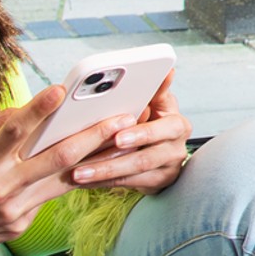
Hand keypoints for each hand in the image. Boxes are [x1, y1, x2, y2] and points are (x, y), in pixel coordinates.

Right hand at [0, 85, 124, 255]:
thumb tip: (29, 111)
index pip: (14, 130)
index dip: (38, 109)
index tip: (61, 90)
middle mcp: (2, 187)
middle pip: (58, 158)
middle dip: (95, 136)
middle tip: (124, 118)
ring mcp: (14, 210)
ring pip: (64, 180)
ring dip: (96, 160)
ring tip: (122, 141)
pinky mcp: (20, 226)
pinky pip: (47, 198)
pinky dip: (64, 180)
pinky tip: (88, 166)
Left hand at [70, 73, 191, 193]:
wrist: (163, 149)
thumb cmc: (152, 120)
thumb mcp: (156, 104)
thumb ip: (155, 91)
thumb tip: (168, 71)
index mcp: (177, 124)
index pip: (164, 128)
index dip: (141, 133)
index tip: (117, 136)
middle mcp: (177, 148)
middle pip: (146, 157)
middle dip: (114, 160)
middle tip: (87, 163)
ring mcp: (168, 168)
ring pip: (133, 173)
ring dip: (103, 173)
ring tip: (77, 173)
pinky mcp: (158, 183)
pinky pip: (128, 184)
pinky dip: (103, 182)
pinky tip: (83, 181)